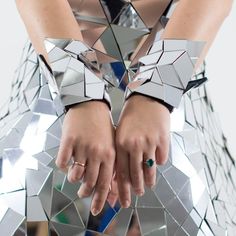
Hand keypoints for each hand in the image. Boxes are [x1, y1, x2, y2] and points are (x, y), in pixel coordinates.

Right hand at [56, 101, 115, 215]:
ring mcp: (82, 147)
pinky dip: (63, 167)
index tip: (97, 209)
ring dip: (74, 179)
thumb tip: (110, 186)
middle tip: (83, 194)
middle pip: (90, 182)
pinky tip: (67, 162)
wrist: (91, 105)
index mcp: (110, 154)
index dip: (102, 199)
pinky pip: (62, 163)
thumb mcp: (112, 144)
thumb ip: (111, 164)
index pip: (106, 183)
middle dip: (86, 193)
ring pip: (75, 175)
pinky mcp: (68, 141)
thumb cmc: (103, 126)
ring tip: (75, 176)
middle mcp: (97, 153)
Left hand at [115, 94, 169, 207]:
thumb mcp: (120, 131)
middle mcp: (134, 145)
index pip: (121, 172)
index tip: (125, 198)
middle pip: (136, 174)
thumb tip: (122, 172)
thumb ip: (121, 151)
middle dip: (136, 188)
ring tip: (149, 185)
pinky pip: (162, 158)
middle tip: (138, 194)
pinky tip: (157, 163)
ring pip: (150, 169)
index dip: (123, 188)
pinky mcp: (163, 139)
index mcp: (121, 143)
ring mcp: (150, 142)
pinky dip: (160, 162)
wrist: (147, 98)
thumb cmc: (132, 115)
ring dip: (149, 180)